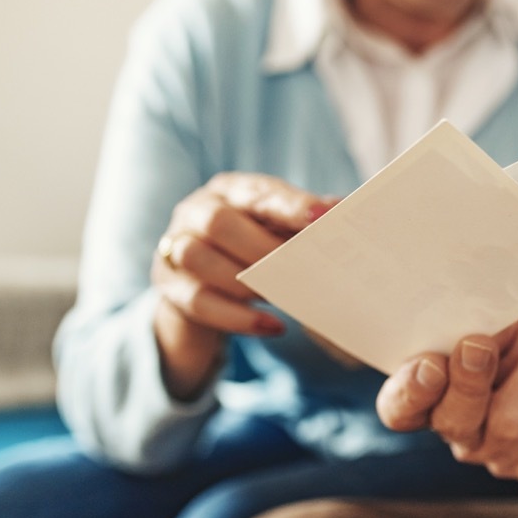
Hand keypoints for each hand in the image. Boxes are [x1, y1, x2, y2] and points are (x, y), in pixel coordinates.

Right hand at [151, 172, 338, 397]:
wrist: (204, 289)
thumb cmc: (253, 250)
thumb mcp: (278, 232)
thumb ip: (307, 226)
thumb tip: (347, 221)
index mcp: (231, 190)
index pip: (259, 193)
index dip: (292, 206)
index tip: (324, 218)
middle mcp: (196, 211)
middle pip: (218, 222)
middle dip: (262, 248)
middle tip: (300, 270)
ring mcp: (175, 248)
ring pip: (198, 258)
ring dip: (246, 282)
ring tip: (284, 298)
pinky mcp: (169, 288)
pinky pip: (198, 302)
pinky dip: (238, 317)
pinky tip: (274, 326)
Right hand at [377, 311, 517, 487]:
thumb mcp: (503, 320)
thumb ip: (476, 322)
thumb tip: (467, 316)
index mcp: (436, 396)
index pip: (401, 409)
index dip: (409, 394)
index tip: (428, 367)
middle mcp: (462, 434)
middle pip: (452, 420)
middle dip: (468, 381)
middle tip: (481, 343)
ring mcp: (501, 456)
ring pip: (507, 425)